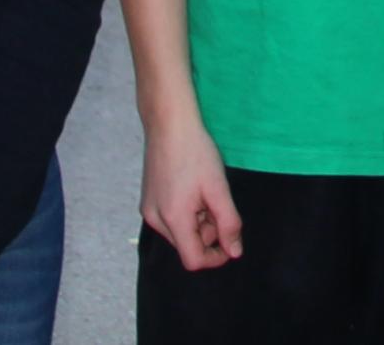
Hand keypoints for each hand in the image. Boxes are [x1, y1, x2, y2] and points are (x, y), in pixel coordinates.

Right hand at [140, 115, 243, 274]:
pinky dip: (186, 213)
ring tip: (205, 192)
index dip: (216, 257)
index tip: (231, 239)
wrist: (169, 123)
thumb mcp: (218, 188)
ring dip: (198, 222)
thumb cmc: (196, 153)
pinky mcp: (148, 200)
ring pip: (180, 232)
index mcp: (172, 219)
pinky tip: (193, 189)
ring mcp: (148, 210)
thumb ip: (229, 223)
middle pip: (187, 246)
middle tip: (218, 203)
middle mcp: (155, 220)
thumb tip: (235, 252)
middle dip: (208, 233)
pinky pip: (170, 219)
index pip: (194, 260)